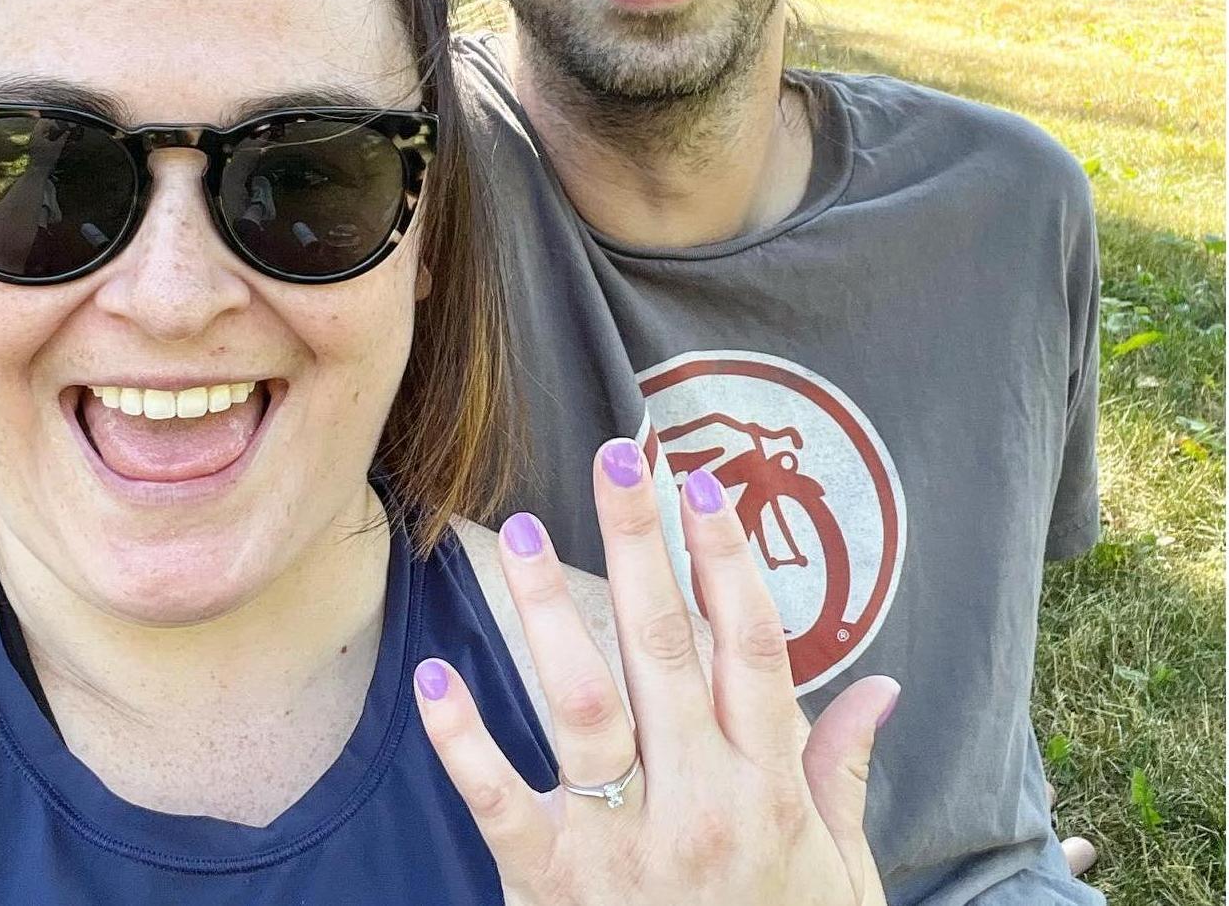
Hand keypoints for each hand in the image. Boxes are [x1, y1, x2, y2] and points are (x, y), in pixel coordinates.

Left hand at [414, 437, 899, 904]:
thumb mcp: (841, 875)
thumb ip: (844, 775)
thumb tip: (884, 689)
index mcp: (771, 789)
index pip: (754, 648)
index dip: (729, 560)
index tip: (703, 487)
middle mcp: (703, 804)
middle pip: (668, 647)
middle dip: (642, 544)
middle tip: (617, 458)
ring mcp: (625, 846)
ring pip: (585, 702)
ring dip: (551, 611)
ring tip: (526, 530)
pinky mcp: (554, 886)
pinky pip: (502, 803)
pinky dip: (464, 741)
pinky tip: (437, 676)